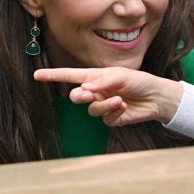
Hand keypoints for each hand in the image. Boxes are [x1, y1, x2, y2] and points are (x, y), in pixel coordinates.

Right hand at [34, 67, 182, 125]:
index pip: (70, 76)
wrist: (156, 97)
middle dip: (80, 96)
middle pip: (76, 96)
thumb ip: (103, 81)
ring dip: (103, 105)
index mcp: (96, 77)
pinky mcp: (112, 118)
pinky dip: (114, 112)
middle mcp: (96, 92)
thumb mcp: (121, 75)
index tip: (36, 74)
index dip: (53, 75)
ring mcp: (103, 105)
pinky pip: (105, 118)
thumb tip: (86, 88)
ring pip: (91, 109)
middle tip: (89, 95)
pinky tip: (124, 107)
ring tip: (119, 100)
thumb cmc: (139, 82)